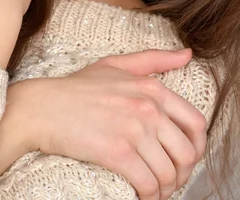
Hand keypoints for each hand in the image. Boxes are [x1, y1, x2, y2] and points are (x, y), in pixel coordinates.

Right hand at [4, 49, 206, 199]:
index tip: (183, 158)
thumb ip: (154, 58)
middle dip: (182, 174)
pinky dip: (148, 196)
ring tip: (153, 190)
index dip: (196, 148)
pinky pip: (148, 184)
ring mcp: (134, 130)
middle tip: (168, 180)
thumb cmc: (78, 87)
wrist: (43, 107)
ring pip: (169, 173)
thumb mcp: (117, 64)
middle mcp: (148, 108)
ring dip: (165, 189)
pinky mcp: (117, 153)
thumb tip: (188, 54)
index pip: (196, 124)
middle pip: (187, 153)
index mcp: (152, 88)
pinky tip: (140, 196)